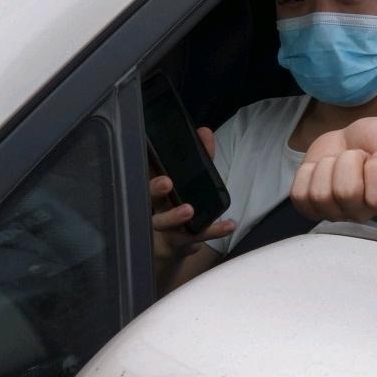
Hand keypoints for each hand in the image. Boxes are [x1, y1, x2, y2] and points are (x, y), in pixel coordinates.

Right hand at [151, 125, 235, 265]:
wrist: (168, 245)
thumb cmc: (176, 206)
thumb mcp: (187, 182)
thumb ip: (200, 157)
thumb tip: (205, 131)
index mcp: (153, 189)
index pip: (147, 174)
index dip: (147, 164)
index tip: (150, 154)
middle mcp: (153, 206)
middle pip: (148, 197)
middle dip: (155, 188)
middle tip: (165, 182)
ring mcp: (163, 227)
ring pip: (164, 222)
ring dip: (174, 216)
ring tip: (189, 209)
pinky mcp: (177, 241)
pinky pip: (195, 237)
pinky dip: (213, 230)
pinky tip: (229, 225)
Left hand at [293, 117, 376, 222]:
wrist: (349, 137)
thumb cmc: (375, 140)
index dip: (374, 166)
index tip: (376, 157)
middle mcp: (362, 215)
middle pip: (346, 193)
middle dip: (348, 161)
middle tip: (355, 157)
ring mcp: (333, 213)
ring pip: (320, 194)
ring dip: (327, 165)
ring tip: (338, 161)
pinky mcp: (309, 207)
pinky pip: (299, 194)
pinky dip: (307, 173)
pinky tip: (321, 169)